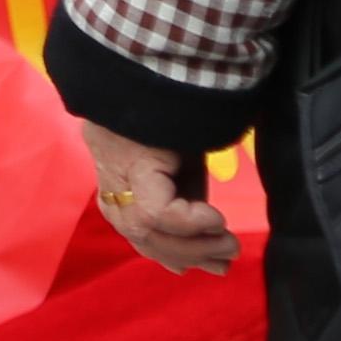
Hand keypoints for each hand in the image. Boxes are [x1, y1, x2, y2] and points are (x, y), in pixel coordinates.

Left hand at [80, 120, 238, 274]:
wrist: (159, 75)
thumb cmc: (174, 119)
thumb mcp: (183, 172)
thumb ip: (188, 208)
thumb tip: (213, 252)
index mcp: (119, 191)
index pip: (140, 238)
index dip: (177, 257)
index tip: (215, 265)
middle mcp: (112, 189)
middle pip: (143, 239)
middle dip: (190, 255)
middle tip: (228, 255)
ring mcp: (116, 178)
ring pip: (148, 231)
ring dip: (196, 244)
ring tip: (228, 242)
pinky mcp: (131, 167)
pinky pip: (158, 212)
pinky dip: (191, 222)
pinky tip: (215, 217)